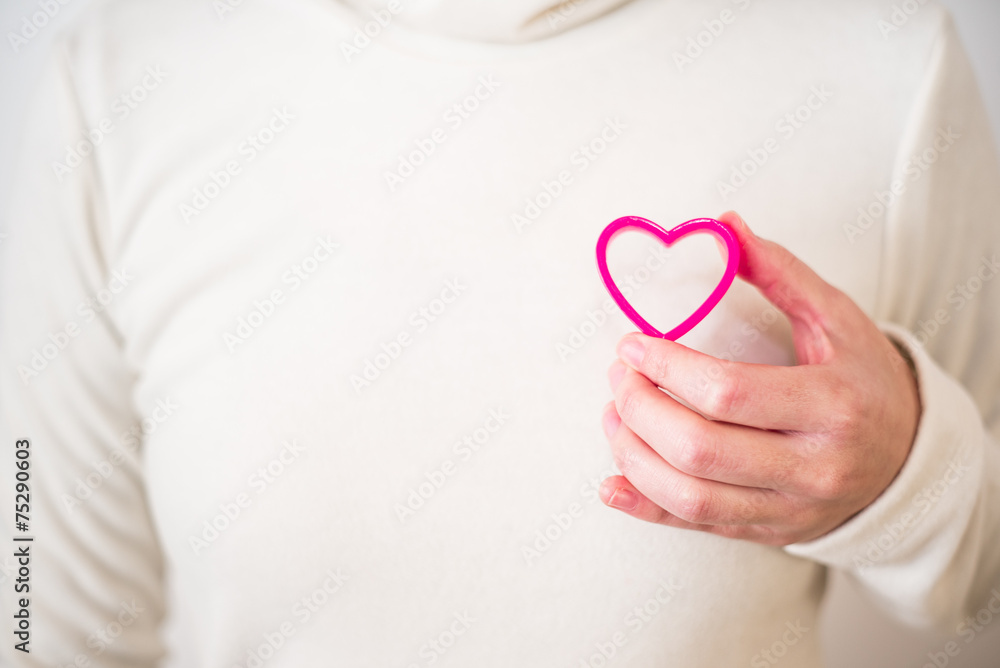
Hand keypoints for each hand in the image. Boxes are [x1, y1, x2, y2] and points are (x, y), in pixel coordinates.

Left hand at [598, 211, 921, 544]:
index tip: (632, 344)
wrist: (906, 460)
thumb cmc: (865, 382)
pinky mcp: (767, 530)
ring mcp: (789, 508)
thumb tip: (724, 225)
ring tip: (613, 416)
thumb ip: (780, 272)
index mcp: (832, 406)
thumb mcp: (837, 319)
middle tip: (618, 376)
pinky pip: (695, 526)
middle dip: (640, 409)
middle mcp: (813, 466)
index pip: (727, 392)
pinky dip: (644, 507)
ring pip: (690, 496)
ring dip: (633, 455)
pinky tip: (611, 483)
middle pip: (699, 449)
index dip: (666, 367)